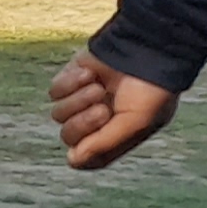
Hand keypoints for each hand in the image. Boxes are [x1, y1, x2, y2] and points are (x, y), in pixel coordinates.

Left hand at [51, 54, 178, 170]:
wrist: (148, 48)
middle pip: (68, 137)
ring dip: (79, 100)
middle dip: (84, 123)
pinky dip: (71, 83)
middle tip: (103, 109)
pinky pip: (55, 91)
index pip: (87, 158)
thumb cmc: (152, 88)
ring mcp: (82, 100)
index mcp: (116, 135)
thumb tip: (73, 160)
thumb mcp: (137, 121)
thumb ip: (105, 143)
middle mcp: (97, 120)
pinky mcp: (70, 79)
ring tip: (99, 87)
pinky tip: (90, 73)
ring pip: (58, 114)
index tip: (95, 138)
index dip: (86, 152)